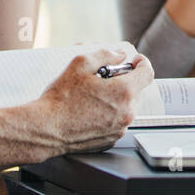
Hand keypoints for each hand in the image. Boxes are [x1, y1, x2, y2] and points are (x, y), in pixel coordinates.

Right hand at [36, 47, 154, 153]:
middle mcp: (127, 112)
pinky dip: (111, 113)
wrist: (46, 129)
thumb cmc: (61, 99)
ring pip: (129, 107)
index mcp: (124, 92)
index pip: (148, 73)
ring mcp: (120, 128)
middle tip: (107, 78)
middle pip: (138, 90)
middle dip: (127, 81)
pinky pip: (118, 121)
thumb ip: (106, 55)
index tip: (135, 61)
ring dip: (119, 98)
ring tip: (96, 95)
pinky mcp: (111, 139)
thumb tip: (119, 55)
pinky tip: (92, 110)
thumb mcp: (81, 64)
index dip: (142, 63)